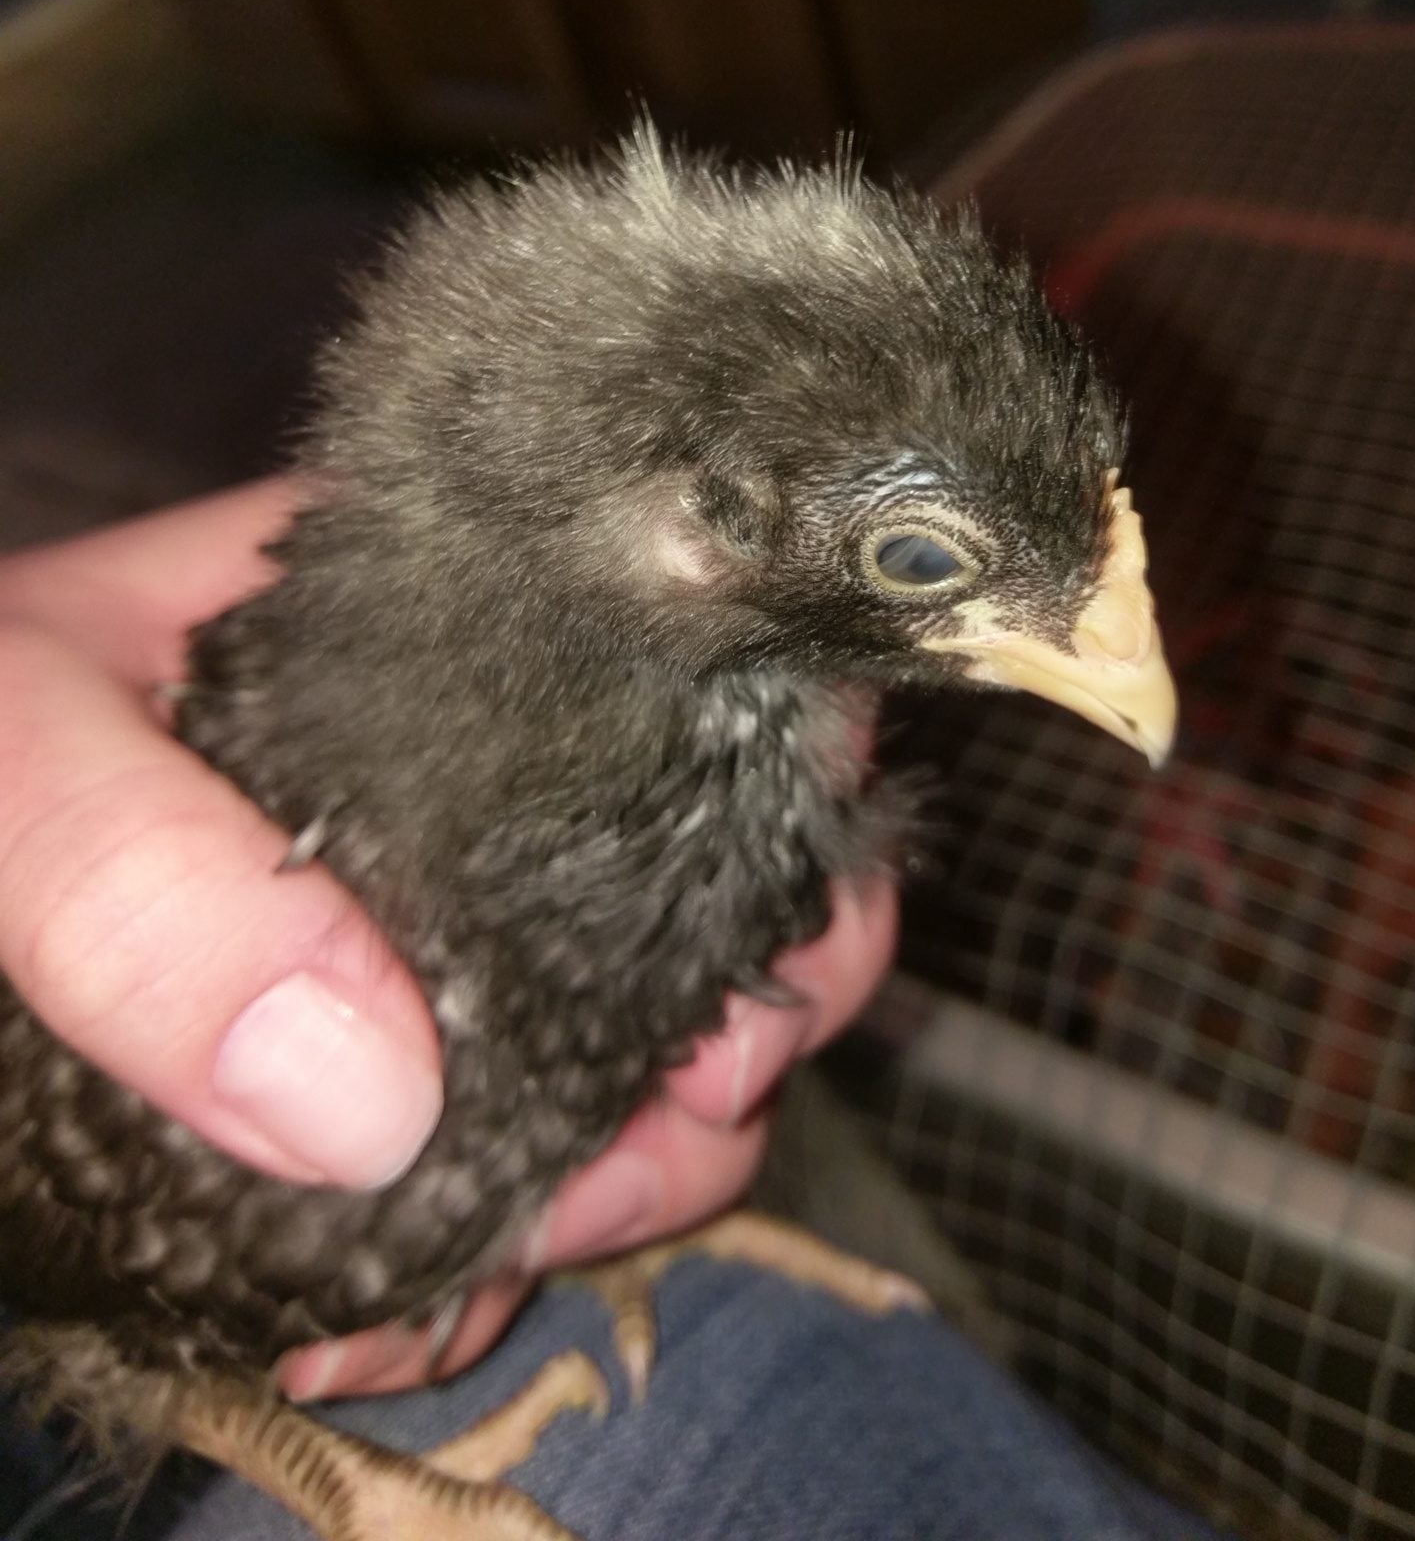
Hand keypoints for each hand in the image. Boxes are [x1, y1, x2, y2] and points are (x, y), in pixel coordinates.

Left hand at [0, 484, 896, 1400]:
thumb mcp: (8, 744)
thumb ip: (133, 867)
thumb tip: (371, 1097)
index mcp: (439, 649)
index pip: (692, 674)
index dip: (794, 798)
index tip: (765, 941)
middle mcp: (479, 796)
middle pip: (721, 885)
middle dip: (746, 1023)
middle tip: (677, 1114)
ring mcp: (440, 946)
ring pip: (642, 1051)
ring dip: (632, 1173)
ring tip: (511, 1244)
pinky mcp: (375, 1086)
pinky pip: (503, 1180)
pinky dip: (490, 1267)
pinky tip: (394, 1307)